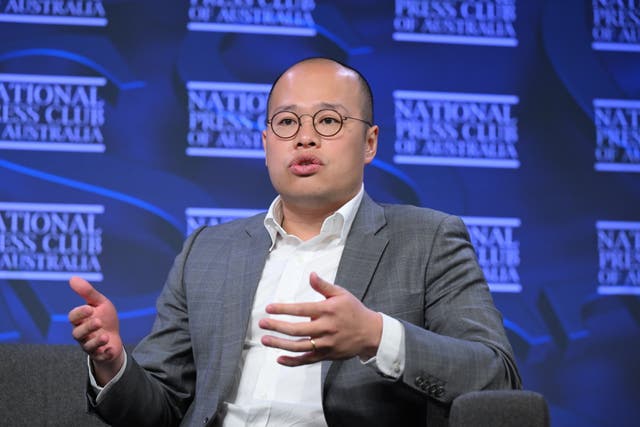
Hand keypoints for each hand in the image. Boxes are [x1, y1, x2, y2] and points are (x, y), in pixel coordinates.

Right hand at [68, 276, 123, 383]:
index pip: (73, 317)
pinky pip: (100, 356)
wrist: (114, 337)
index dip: (80, 313)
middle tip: (99, 321)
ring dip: (96, 341)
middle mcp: (82, 334)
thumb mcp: (99, 303)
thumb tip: (72, 278)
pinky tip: (111, 349)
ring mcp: (90, 345)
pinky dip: (105, 353)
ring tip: (105, 336)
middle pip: (77, 333)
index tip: (90, 308)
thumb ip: (87, 293)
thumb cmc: (105, 318)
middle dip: (88, 327)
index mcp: (80, 320)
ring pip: (87, 346)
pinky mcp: (100, 355)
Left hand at [258, 272, 381, 366]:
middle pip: (296, 330)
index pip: (301, 310)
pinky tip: (279, 359)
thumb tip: (311, 274)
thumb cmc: (354, 311)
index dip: (283, 309)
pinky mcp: (326, 355)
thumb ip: (324, 286)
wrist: (371, 333)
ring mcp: (325, 344)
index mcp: (327, 311)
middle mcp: (325, 328)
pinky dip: (292, 361)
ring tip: (265, 340)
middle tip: (262, 323)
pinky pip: (307, 360)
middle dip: (277, 326)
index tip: (269, 308)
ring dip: (280, 344)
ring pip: (299, 346)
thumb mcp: (341, 294)